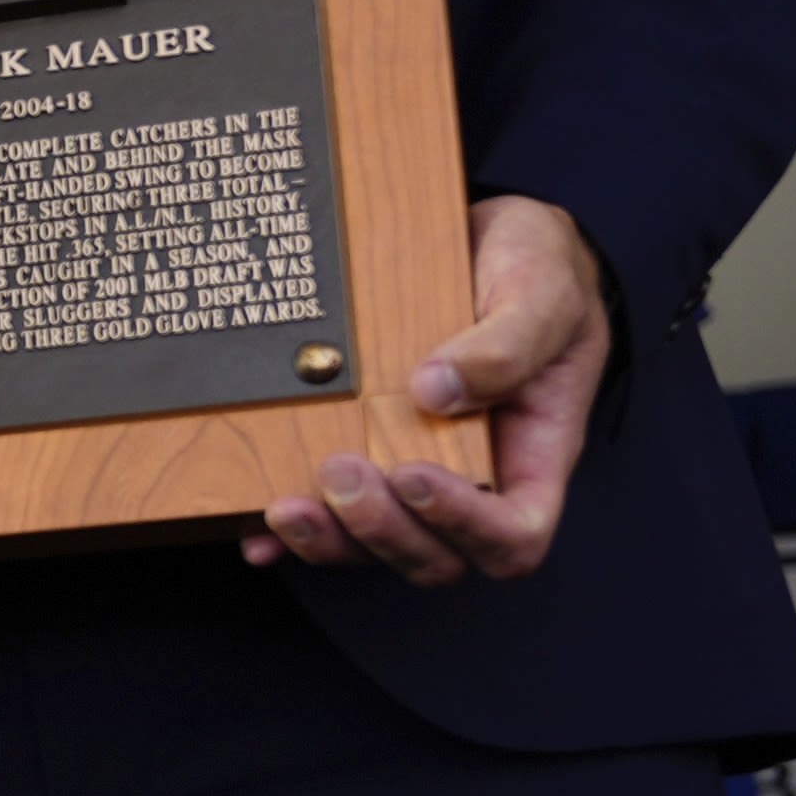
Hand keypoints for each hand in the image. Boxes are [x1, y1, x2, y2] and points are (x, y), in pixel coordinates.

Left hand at [247, 194, 599, 586]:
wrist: (489, 239)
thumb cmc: (535, 271)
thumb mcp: (541, 296)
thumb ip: (504, 347)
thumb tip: (434, 392)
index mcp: (530, 452)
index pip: (514, 532)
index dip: (466, 527)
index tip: (413, 473)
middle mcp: (472, 476)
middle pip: (435, 556)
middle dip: (382, 531)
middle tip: (340, 471)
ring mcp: (413, 469)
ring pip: (374, 546)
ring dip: (329, 540)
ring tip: (286, 506)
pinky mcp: (361, 449)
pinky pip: (328, 513)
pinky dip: (288, 533)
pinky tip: (253, 530)